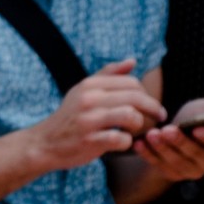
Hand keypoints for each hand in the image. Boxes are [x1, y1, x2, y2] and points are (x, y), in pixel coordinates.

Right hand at [29, 59, 165, 171]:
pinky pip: (121, 139)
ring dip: (140, 125)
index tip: (150, 105)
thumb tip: (132, 60)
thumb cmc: (70, 117)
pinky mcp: (89, 141)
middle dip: (153, 108)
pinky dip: (127, 142)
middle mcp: (88, 99)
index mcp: (89, 85)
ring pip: (131, 116)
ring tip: (137, 130)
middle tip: (158, 117)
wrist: (45, 142)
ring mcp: (88, 120)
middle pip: (135, 98)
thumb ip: (108, 75)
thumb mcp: (83, 90)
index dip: (146, 94)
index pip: (131, 82)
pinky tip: (122, 143)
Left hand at [133, 97, 203, 181]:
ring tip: (151, 134)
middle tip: (166, 130)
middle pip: (197, 155)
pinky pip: (160, 167)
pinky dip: (148, 155)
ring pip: (177, 162)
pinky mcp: (172, 174)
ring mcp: (191, 170)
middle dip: (181, 142)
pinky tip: (139, 143)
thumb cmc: (195, 116)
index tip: (197, 128)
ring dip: (163, 149)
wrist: (171, 129)